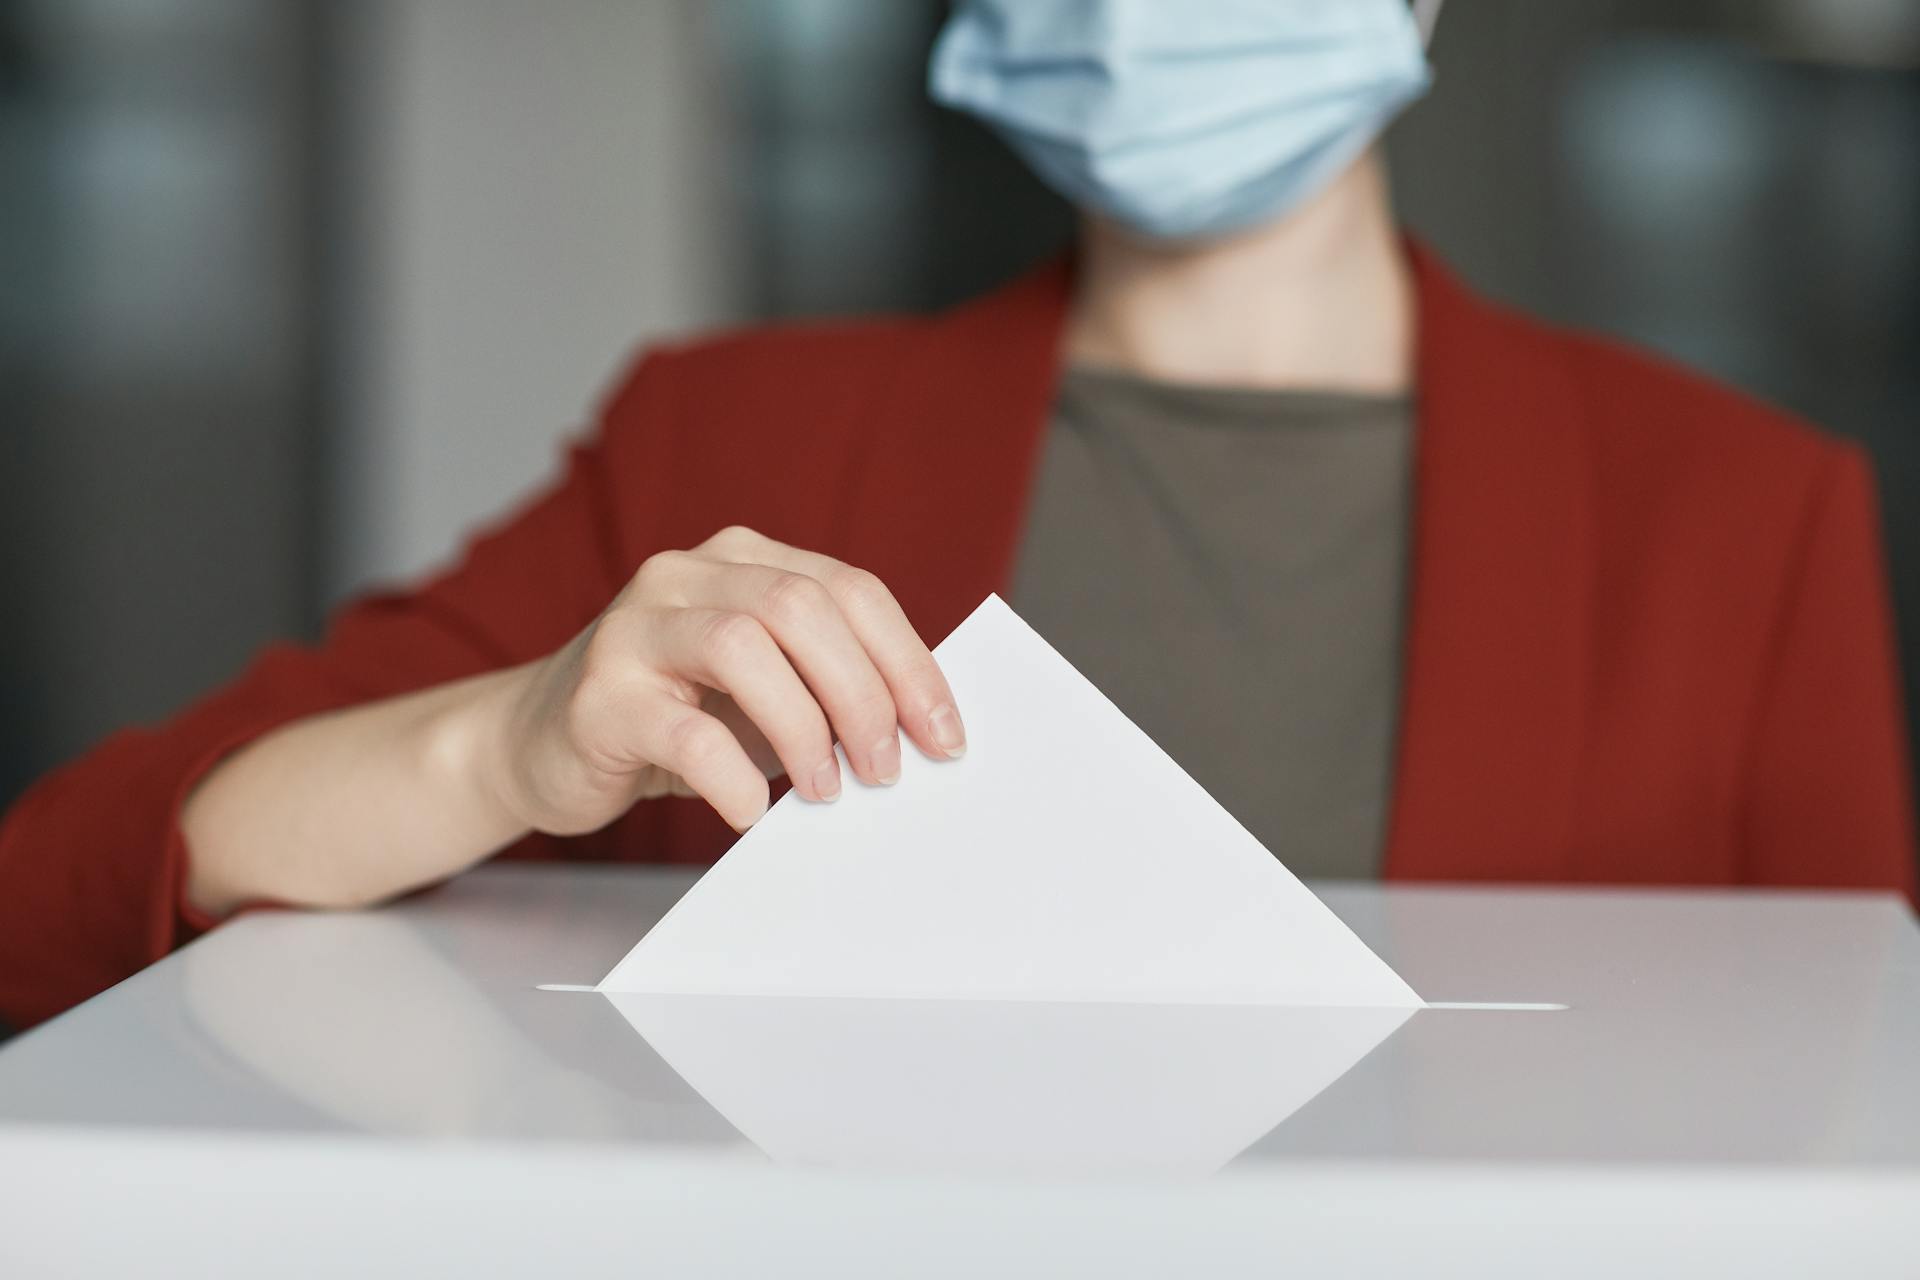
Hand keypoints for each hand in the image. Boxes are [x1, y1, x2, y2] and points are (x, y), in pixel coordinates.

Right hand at [489, 526, 966, 834]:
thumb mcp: (761, 687)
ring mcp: (633, 628)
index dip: (907, 661)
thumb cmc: (673, 717)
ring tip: (825, 790)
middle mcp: (685, 576)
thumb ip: (826, 683)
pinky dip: (733, 778)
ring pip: (741, 648)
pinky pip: (683, 731)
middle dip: (862, 693)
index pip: (848, 590)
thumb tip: (921, 730)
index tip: (944, 734)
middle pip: (800, 607)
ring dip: (803, 728)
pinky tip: (749, 811)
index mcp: (741, 560)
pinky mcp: (597, 696)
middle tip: (885, 769)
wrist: (538, 745)